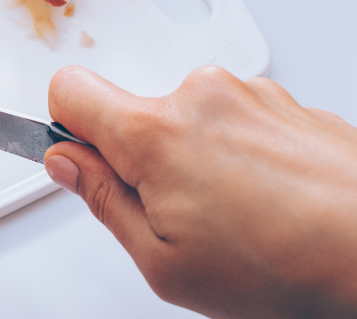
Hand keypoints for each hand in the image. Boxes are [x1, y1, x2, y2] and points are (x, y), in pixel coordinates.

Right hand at [44, 66, 356, 318]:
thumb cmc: (294, 266)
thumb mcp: (166, 263)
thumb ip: (103, 202)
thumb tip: (68, 166)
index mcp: (156, 132)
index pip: (69, 90)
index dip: (62, 128)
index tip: (78, 160)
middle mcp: (200, 95)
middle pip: (132, 113)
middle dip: (139, 161)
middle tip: (176, 218)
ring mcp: (249, 94)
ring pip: (185, 120)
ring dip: (194, 161)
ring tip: (236, 219)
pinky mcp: (286, 102)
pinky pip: (234, 122)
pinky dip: (237, 157)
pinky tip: (268, 206)